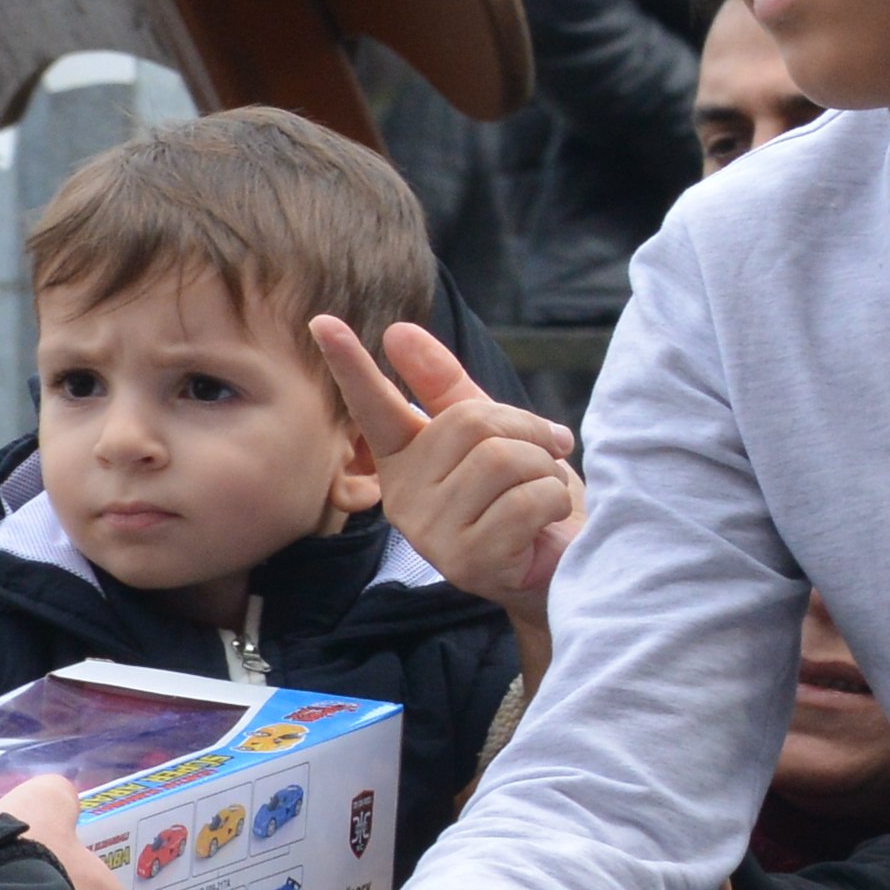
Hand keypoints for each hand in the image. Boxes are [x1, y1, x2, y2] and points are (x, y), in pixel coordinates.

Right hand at [307, 315, 582, 641]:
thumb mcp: (496, 434)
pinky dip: (554, 501)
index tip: (321, 321)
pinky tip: (546, 524)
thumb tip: (397, 331)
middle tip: (549, 455)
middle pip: (471, 424)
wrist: (568, 568)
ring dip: (546, 470)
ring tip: (544, 493)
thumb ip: (449, 388)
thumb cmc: (530, 500)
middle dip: (529, 432)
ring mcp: (431, 534)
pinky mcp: (467, 561)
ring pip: (503, 460)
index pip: (374, 407)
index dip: (351, 364)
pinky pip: (526, 500)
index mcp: (404, 461)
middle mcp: (404, 498)